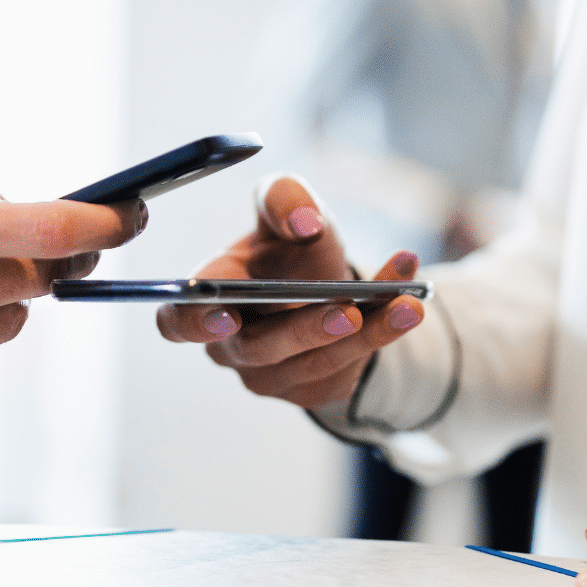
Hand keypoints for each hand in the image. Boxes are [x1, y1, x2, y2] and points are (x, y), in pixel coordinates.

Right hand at [156, 176, 425, 408]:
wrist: (327, 284)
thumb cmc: (289, 246)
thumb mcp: (285, 208)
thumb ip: (284, 198)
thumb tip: (304, 221)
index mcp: (208, 298)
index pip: (178, 322)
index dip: (196, 322)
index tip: (228, 315)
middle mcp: (231, 345)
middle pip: (259, 349)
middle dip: (304, 329)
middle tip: (347, 308)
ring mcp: (270, 375)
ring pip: (314, 362)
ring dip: (365, 333)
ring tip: (405, 303)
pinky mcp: (310, 389)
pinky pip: (347, 367)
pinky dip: (383, 333)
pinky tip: (408, 303)